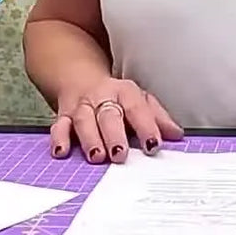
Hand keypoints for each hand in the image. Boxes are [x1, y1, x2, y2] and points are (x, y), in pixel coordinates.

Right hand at [49, 78, 183, 163]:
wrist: (80, 78)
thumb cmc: (115, 97)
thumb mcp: (140, 101)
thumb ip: (158, 118)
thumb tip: (176, 134)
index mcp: (125, 93)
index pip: (138, 108)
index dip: (146, 127)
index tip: (153, 145)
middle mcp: (103, 97)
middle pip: (109, 115)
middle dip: (114, 135)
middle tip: (120, 154)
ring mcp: (82, 106)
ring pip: (84, 120)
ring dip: (90, 139)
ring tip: (96, 156)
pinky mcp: (64, 115)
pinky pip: (59, 126)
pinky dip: (59, 139)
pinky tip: (62, 151)